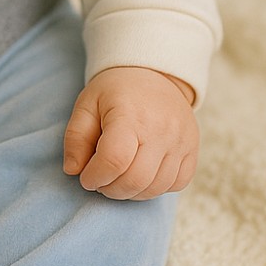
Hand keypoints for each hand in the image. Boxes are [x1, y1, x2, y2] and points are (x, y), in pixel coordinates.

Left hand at [62, 66, 198, 200]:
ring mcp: (181, 141)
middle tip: (100, 180)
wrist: (153, 72)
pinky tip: (141, 174)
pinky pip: (177, 184)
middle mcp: (161, 130)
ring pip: (156, 188)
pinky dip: (155, 188)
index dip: (95, 176)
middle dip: (111, 189)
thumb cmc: (115, 90)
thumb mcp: (87, 104)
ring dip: (131, 192)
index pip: (114, 160)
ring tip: (117, 178)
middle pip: (136, 180)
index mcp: (130, 115)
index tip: (86, 177)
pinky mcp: (193, 150)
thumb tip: (72, 170)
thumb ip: (76, 137)